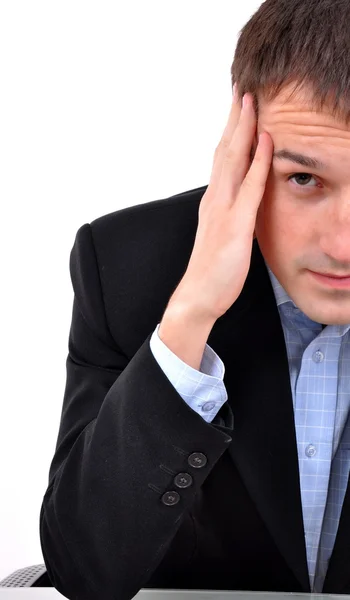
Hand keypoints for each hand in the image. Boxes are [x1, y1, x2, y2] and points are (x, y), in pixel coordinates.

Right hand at [169, 85, 273, 321]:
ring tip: (250, 100)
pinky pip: (250, 188)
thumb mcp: (223, 233)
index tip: (239, 105)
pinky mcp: (235, 226)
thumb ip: (231, 212)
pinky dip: (258, 161)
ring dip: (243, 127)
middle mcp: (216, 198)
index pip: (223, 156)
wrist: (197, 296)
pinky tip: (266, 141)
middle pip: (225, 148)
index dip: (232, 129)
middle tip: (242, 87)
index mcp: (214, 200)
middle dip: (235, 117)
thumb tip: (243, 197)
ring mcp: (223, 210)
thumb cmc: (212, 269)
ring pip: (233, 159)